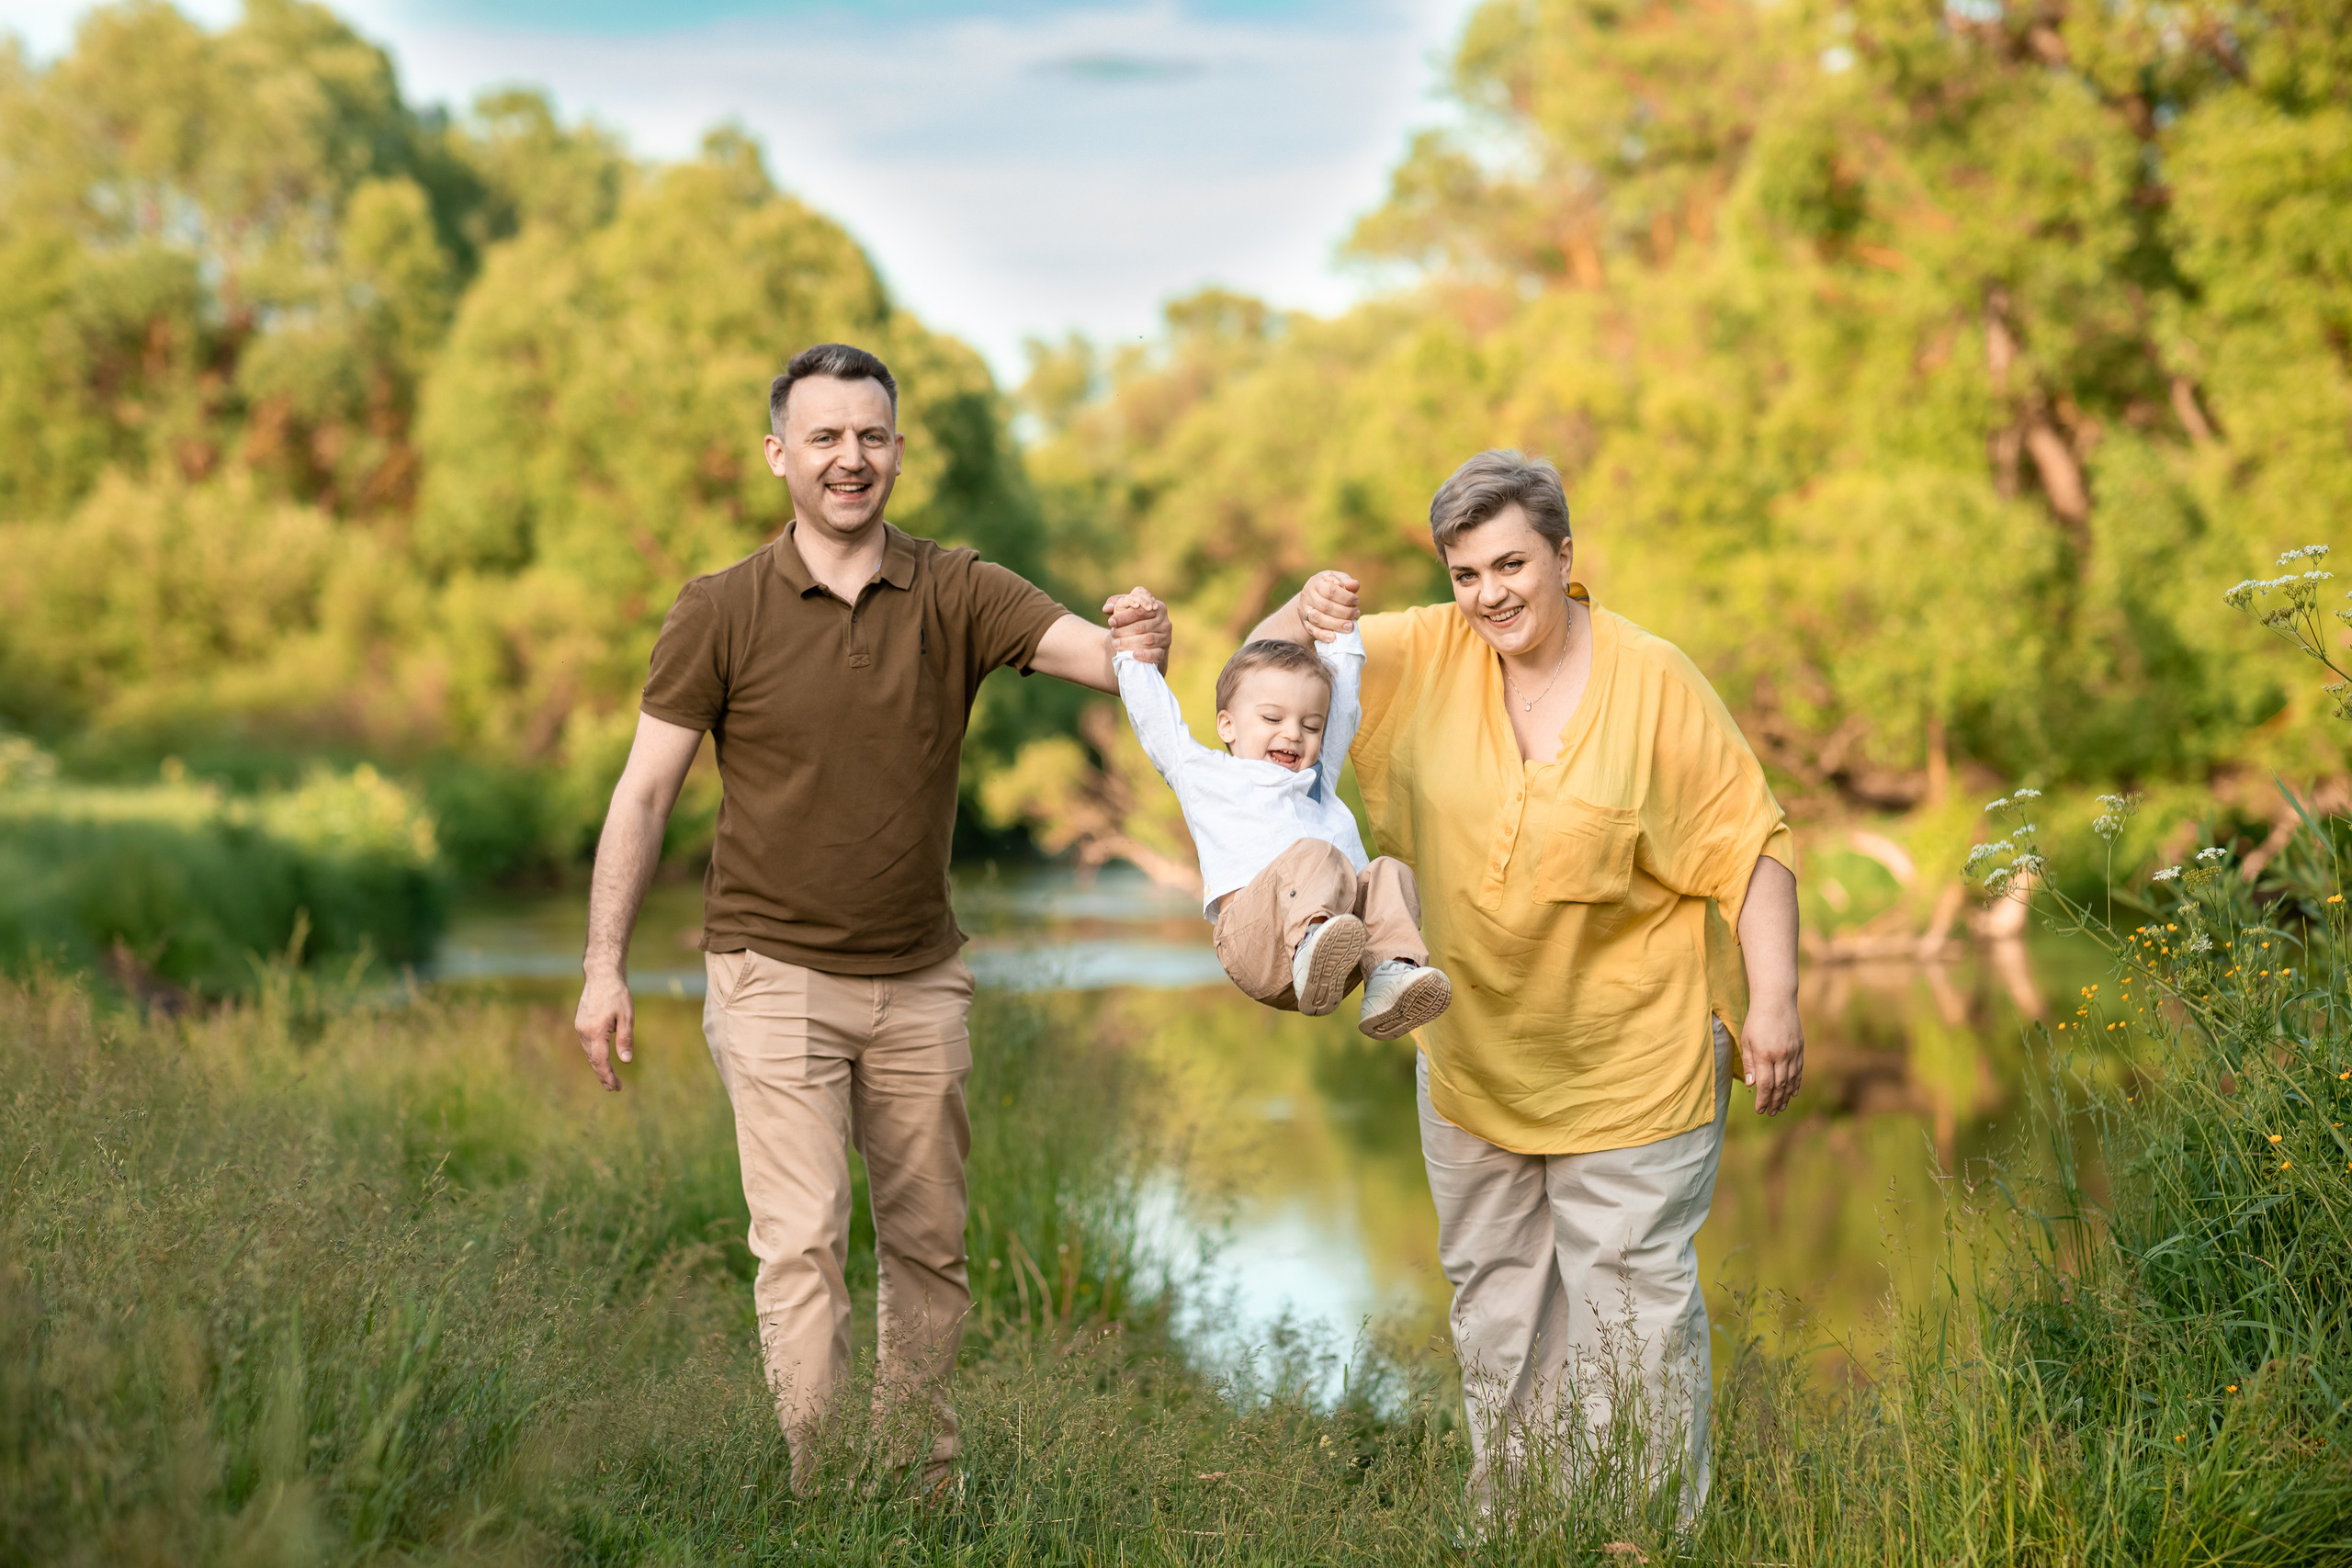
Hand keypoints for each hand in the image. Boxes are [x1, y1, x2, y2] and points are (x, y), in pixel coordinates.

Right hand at [574, 967, 634, 1092]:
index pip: (601, 1061)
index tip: (616, 1087)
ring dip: (598, 1066)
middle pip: (593, 1060)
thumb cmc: (617, 994)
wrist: (601, 975)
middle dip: (603, 1076)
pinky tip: (602, 1060)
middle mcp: (584, 1031)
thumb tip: (626, 1061)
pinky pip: (587, 1044)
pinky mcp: (580, 1023)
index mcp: (596, 1031)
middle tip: (614, 1088)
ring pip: (589, 1053)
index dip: (608, 1076)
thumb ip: (625, 1039)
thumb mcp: (627, 1016)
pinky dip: (594, 1055)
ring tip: (609, 1078)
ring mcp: (580, 1027)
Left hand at [1105, 586, 1170, 668]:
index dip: (1124, 616)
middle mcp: (1164, 622)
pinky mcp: (1163, 652)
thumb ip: (1116, 605)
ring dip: (1129, 642)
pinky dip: (1144, 655)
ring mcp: (1166, 638)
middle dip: (1124, 631)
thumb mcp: (1126, 610)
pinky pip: (1156, 654)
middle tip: (1113, 633)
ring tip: (1116, 643)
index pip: (1140, 611)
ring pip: (1147, 640)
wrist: (1143, 642)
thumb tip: (1106, 608)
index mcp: (1156, 607)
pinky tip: (1133, 655)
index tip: (1111, 621)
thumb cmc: (1133, 621)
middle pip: (1142, 626)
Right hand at [1298, 570, 1359, 641]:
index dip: (1346, 597)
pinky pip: (1312, 631)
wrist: (1313, 598)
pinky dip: (1323, 635)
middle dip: (1344, 612)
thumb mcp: (1338, 580)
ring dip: (1336, 624)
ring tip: (1350, 627)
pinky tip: (1333, 637)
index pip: (1330, 590)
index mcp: (1316, 583)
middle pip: (1325, 606)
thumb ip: (1347, 582)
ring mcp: (1304, 611)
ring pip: (1318, 619)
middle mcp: (1307, 596)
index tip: (1357, 601)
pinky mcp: (1305, 623)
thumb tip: (1353, 586)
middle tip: (1356, 614)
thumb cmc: (1330, 587)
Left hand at [1740, 998, 1803, 1115]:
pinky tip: (1792, 1093)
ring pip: (1791, 1080)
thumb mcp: (1746, 1040)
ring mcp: (1793, 1052)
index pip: (1766, 1084)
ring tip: (1780, 1108)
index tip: (1759, 1109)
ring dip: (1785, 1096)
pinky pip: (1799, 1070)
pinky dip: (1796, 1083)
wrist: (1776, 1000)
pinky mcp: (1800, 1048)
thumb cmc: (1756, 1020)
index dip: (1763, 1099)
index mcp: (1764, 1054)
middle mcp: (1781, 1055)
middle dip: (1774, 1102)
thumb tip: (1751, 1084)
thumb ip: (1749, 1063)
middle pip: (1779, 1086)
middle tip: (1770, 1113)